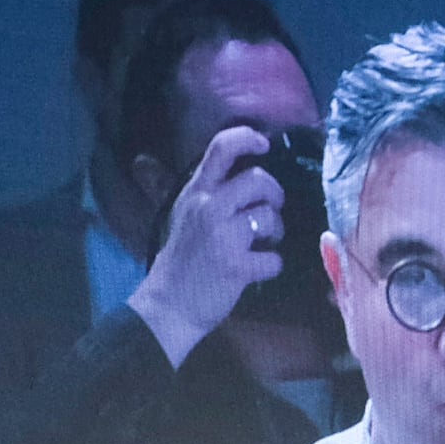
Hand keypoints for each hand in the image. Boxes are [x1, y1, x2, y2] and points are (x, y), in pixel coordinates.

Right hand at [126, 123, 288, 363]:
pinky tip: (260, 268)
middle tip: (270, 209)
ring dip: (276, 230)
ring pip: (269, 217)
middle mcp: (208, 208)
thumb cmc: (181, 258)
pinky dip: (273, 264)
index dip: (248, 138)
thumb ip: (208, 190)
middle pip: (258, 180)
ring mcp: (223, 238)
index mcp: (195, 192)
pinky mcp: (237, 268)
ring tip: (264, 242)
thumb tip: (240, 167)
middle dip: (274, 194)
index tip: (264, 144)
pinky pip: (274, 258)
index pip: (221, 148)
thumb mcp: (184, 214)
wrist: (168, 305)